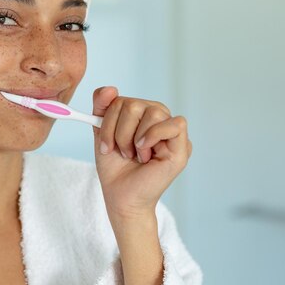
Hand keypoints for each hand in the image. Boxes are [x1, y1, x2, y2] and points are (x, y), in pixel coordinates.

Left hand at [91, 86, 192, 219]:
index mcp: (141, 115)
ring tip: (134, 154)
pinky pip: (175, 124)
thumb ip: (102, 108)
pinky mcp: (183, 147)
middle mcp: (159, 120)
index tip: (105, 144)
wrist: (121, 196)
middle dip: (119, 131)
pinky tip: (144, 150)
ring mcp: (171, 133)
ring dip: (134, 137)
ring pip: (153, 111)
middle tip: (121, 152)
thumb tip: (110, 88)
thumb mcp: (102, 133)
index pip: (121, 100)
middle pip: (135, 104)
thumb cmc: (115, 168)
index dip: (108, 119)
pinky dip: (154, 135)